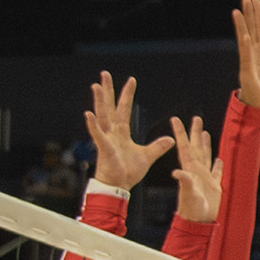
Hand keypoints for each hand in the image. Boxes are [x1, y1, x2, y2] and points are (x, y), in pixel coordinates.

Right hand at [85, 73, 174, 190]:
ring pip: (102, 116)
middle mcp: (112, 132)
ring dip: (99, 101)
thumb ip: (157, 147)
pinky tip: (88, 114)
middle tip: (104, 74)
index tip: (131, 80)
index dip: (127, 95)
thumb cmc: (128, 172)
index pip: (124, 109)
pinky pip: (98, 135)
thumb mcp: (147, 156)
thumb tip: (170, 139)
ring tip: (96, 86)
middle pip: (110, 107)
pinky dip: (93, 125)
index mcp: (121, 133)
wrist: (119, 186)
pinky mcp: (105, 149)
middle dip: (108, 90)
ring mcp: (107, 139)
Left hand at [169, 114, 219, 223]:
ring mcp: (204, 177)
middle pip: (195, 146)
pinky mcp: (213, 186)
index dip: (180, 132)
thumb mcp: (188, 192)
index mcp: (189, 168)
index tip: (175, 118)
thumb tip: (177, 172)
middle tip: (195, 118)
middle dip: (195, 132)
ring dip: (205, 144)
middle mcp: (196, 170)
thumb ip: (185, 181)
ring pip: (205, 155)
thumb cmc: (192, 208)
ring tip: (204, 132)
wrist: (199, 221)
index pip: (184, 146)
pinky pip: (216, 172)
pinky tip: (219, 159)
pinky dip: (217, 164)